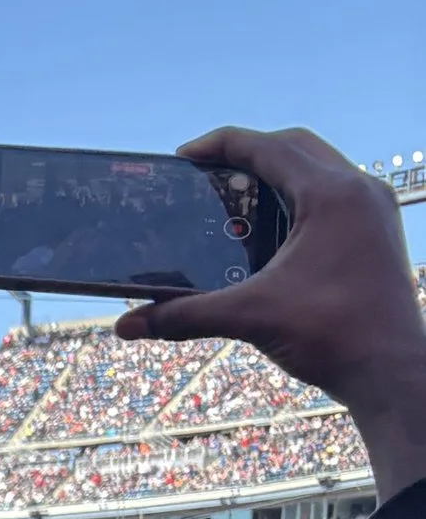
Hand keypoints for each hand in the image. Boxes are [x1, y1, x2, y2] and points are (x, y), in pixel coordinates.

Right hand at [113, 127, 425, 501]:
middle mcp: (359, 190)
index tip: (185, 157)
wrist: (392, 373)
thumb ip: (185, 315)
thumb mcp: (251, 317)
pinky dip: (300, 197)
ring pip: (319, 168)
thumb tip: (126, 325)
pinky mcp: (378, 232)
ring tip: (237, 196)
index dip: (222, 145)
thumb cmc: (333, 337)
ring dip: (277, 172)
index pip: (269, 146)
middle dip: (249, 153)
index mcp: (332, 194)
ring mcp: (374, 210)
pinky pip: (335, 194)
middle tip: (208, 173)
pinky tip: (274, 229)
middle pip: (296, 146)